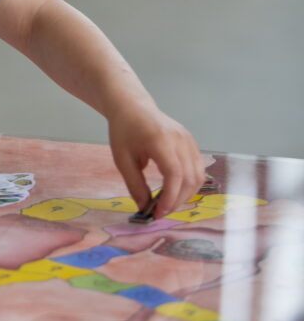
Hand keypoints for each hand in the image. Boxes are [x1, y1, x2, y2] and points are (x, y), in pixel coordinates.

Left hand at [108, 103, 204, 218]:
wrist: (133, 107)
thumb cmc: (124, 131)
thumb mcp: (122, 159)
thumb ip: (135, 184)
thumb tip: (145, 208)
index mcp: (160, 140)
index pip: (174, 174)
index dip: (170, 197)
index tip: (158, 213)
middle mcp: (180, 139)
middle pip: (189, 178)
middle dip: (177, 200)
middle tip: (161, 213)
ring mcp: (189, 139)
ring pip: (198, 176)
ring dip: (186, 195)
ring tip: (168, 204)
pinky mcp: (192, 142)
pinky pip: (198, 169)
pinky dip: (190, 184)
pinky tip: (175, 191)